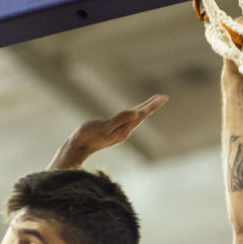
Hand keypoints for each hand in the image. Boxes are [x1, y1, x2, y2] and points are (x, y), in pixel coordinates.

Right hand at [48, 94, 168, 168]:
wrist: (79, 147)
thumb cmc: (89, 135)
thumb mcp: (104, 126)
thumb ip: (120, 120)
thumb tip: (136, 113)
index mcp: (125, 129)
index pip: (142, 114)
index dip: (152, 105)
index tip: (163, 97)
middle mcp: (125, 131)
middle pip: (142, 116)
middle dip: (152, 106)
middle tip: (163, 97)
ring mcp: (120, 132)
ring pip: (136, 118)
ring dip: (145, 109)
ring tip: (153, 102)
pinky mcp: (114, 131)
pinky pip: (129, 120)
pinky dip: (135, 113)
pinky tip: (135, 113)